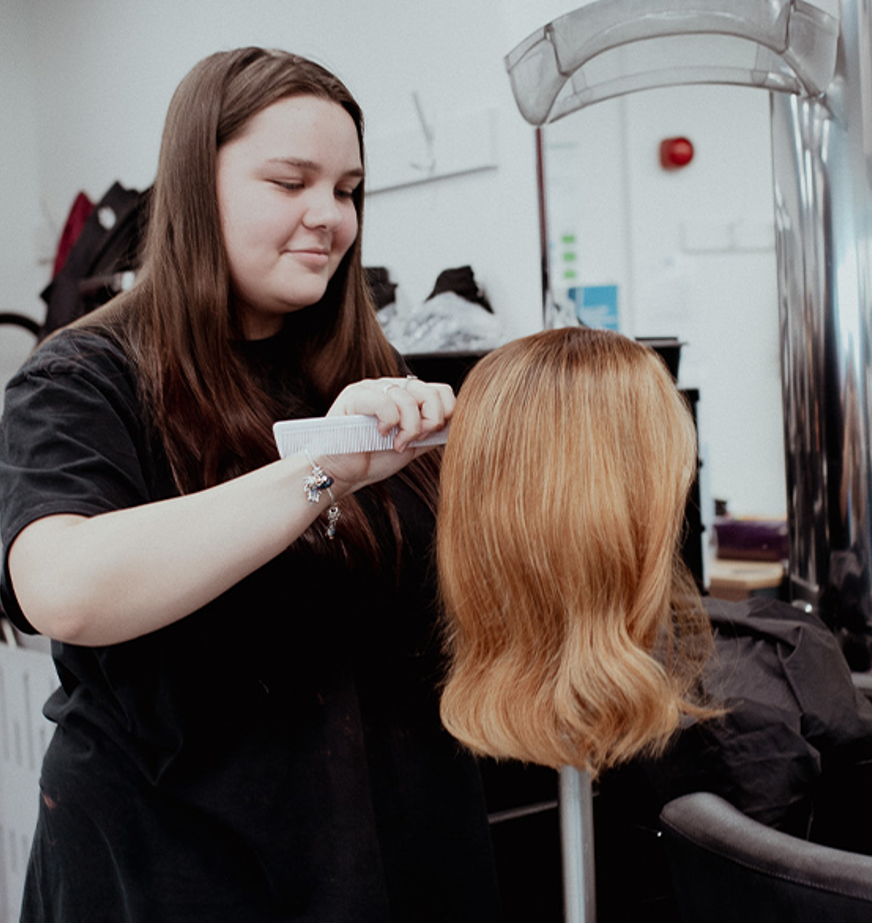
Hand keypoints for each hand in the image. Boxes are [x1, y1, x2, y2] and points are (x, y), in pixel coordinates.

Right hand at [319, 376, 454, 491]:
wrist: (343, 473)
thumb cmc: (373, 459)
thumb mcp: (412, 446)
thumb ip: (432, 432)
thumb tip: (458, 425)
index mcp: (405, 395)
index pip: (441, 390)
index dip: (445, 413)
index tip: (432, 434)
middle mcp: (390, 386)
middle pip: (430, 391)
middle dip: (430, 420)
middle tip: (415, 439)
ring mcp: (371, 388)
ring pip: (408, 397)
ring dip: (408, 427)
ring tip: (396, 443)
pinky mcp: (353, 396)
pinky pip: (385, 401)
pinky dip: (389, 422)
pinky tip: (382, 433)